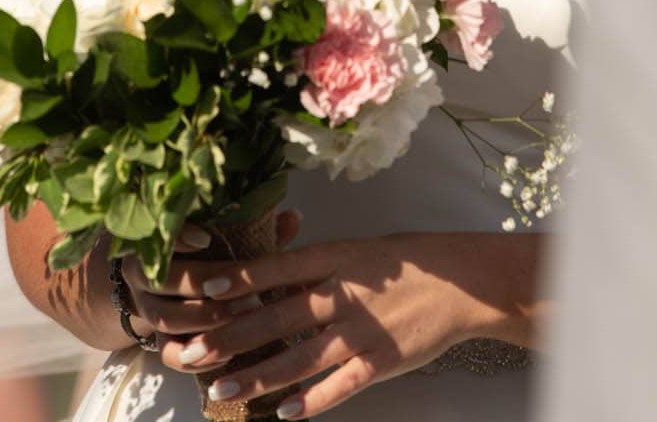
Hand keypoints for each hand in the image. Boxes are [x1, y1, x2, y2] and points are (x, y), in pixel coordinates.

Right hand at [117, 213, 301, 349]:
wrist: (183, 292)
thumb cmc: (215, 256)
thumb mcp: (233, 240)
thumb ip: (259, 231)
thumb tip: (294, 218)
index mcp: (157, 241)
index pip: (158, 235)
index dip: (179, 237)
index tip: (206, 238)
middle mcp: (144, 275)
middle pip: (162, 280)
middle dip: (203, 284)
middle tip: (244, 286)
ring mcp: (149, 311)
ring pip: (166, 319)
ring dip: (207, 319)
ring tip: (246, 315)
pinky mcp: (160, 343)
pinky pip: (171, 355)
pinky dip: (198, 357)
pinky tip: (230, 352)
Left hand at [152, 231, 539, 416]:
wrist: (460, 283)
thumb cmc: (402, 264)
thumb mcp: (354, 251)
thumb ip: (313, 266)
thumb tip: (264, 277)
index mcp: (335, 258)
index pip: (279, 269)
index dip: (241, 281)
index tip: (204, 293)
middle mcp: (344, 294)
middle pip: (279, 318)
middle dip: (234, 337)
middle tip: (195, 353)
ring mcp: (362, 330)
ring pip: (301, 358)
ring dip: (259, 376)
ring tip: (223, 388)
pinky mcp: (381, 361)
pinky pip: (340, 386)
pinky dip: (311, 401)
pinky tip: (283, 413)